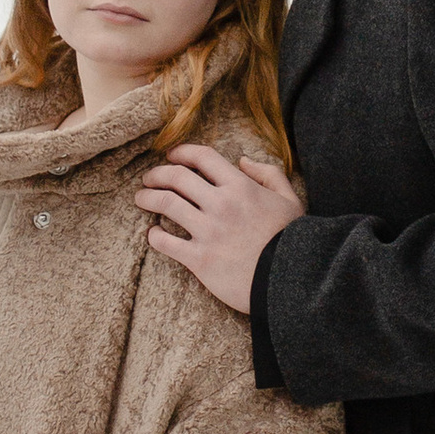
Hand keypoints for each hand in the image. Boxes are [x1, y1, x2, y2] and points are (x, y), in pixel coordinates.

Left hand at [133, 144, 305, 315]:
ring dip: (147, 198)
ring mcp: (209, 231)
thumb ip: (269, 175)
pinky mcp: (200, 259)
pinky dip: (154, 236)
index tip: (171, 155)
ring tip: (140, 199)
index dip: (182, 152)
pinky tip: (152, 234)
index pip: (203, 157)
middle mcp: (221, 204)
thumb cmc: (293, 240)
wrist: (291, 281)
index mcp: (241, 187)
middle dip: (157, 174)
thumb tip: (243, 161)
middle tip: (148, 178)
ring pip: (166, 204)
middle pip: (177, 177)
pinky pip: (166, 242)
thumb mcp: (290, 200)